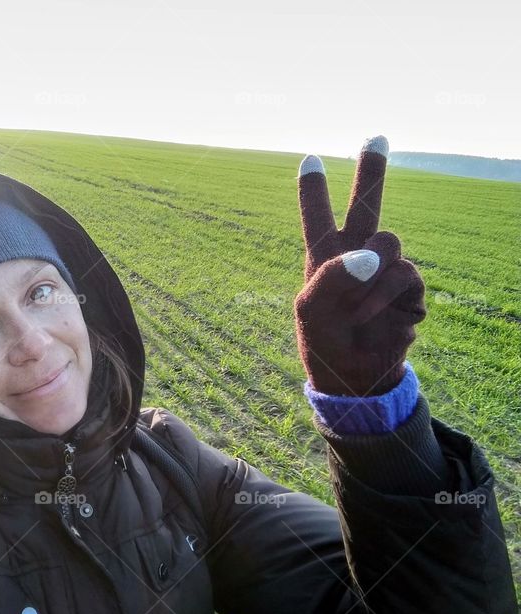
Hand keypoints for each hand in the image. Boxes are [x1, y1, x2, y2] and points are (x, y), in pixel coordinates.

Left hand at [294, 136, 426, 396]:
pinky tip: (385, 322)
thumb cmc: (324, 338)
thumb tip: (372, 255)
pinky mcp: (408, 289)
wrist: (355, 373)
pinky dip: (390, 301)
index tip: (309, 159)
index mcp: (324, 256)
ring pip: (390, 246)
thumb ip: (335, 276)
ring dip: (373, 280)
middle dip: (372, 169)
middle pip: (368, 205)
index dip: (314, 189)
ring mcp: (384, 269)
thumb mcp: (312, 309)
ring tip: (358, 312)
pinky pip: (407, 277)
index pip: (317, 216)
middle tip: (377, 135)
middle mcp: (356, 255)